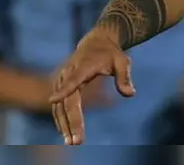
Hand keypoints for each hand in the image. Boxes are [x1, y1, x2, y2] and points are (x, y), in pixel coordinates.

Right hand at [48, 30, 135, 144]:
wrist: (96, 41)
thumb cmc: (111, 53)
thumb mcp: (123, 61)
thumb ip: (125, 77)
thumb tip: (129, 94)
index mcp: (84, 65)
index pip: (74, 79)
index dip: (64, 89)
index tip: (54, 100)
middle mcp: (69, 73)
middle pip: (67, 100)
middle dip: (70, 121)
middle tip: (75, 141)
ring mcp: (63, 79)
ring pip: (60, 105)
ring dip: (64, 124)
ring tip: (71, 142)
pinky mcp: (61, 85)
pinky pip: (59, 105)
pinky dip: (61, 119)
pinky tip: (66, 134)